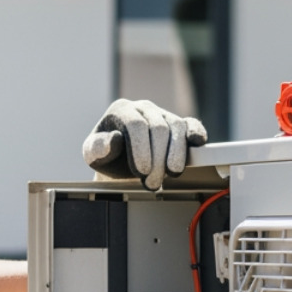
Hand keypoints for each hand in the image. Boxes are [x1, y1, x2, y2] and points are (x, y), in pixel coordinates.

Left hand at [82, 99, 207, 190]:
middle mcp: (144, 108)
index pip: (136, 124)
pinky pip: (191, 124)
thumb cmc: (108, 158)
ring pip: (176, 128)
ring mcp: (163, 115)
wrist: (121, 164)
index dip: (141, 148)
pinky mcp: (179, 125)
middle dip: (157, 158)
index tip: (141, 171)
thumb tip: (113, 139)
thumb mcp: (94, 155)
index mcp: (122, 110)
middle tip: (152, 182)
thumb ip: (97, 148)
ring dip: (176, 154)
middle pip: (158, 128)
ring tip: (170, 174)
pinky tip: (197, 143)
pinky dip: (196, 132)